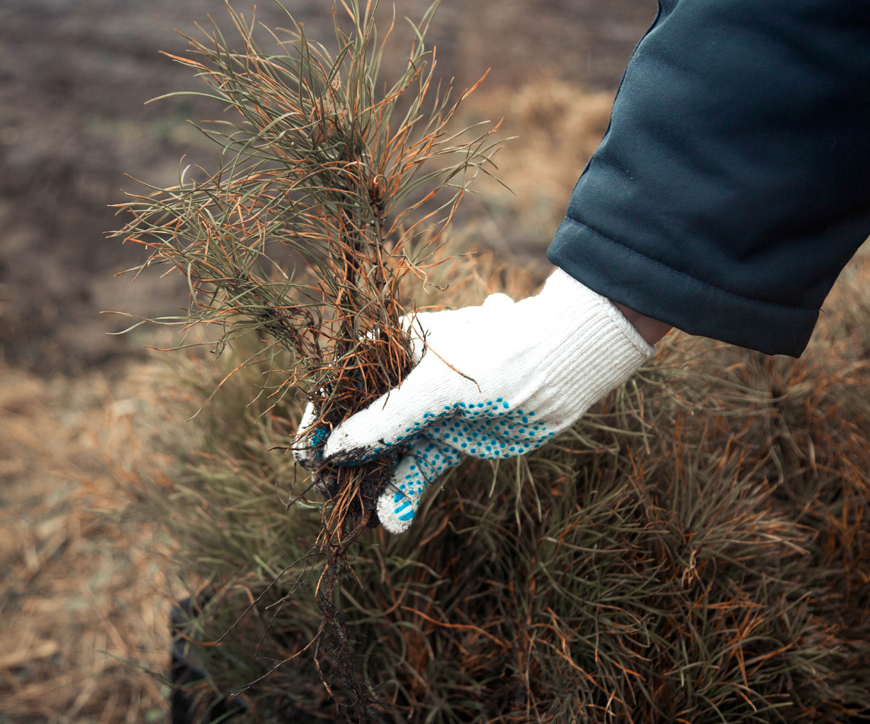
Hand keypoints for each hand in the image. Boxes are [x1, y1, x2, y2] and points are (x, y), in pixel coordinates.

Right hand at [293, 269, 657, 532]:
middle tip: (325, 494)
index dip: (322, 421)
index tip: (308, 455)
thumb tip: (335, 450)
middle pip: (360, 426)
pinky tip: (391, 520)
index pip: (343, 386)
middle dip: (342, 462)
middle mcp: (405, 381)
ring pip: (387, 454)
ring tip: (356, 518)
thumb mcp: (436, 389)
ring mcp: (427, 413)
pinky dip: (403, 494)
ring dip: (371, 484)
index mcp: (393, 349)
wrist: (562, 368)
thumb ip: (385, 420)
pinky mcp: (448, 441)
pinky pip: (417, 470)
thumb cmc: (498, 357)